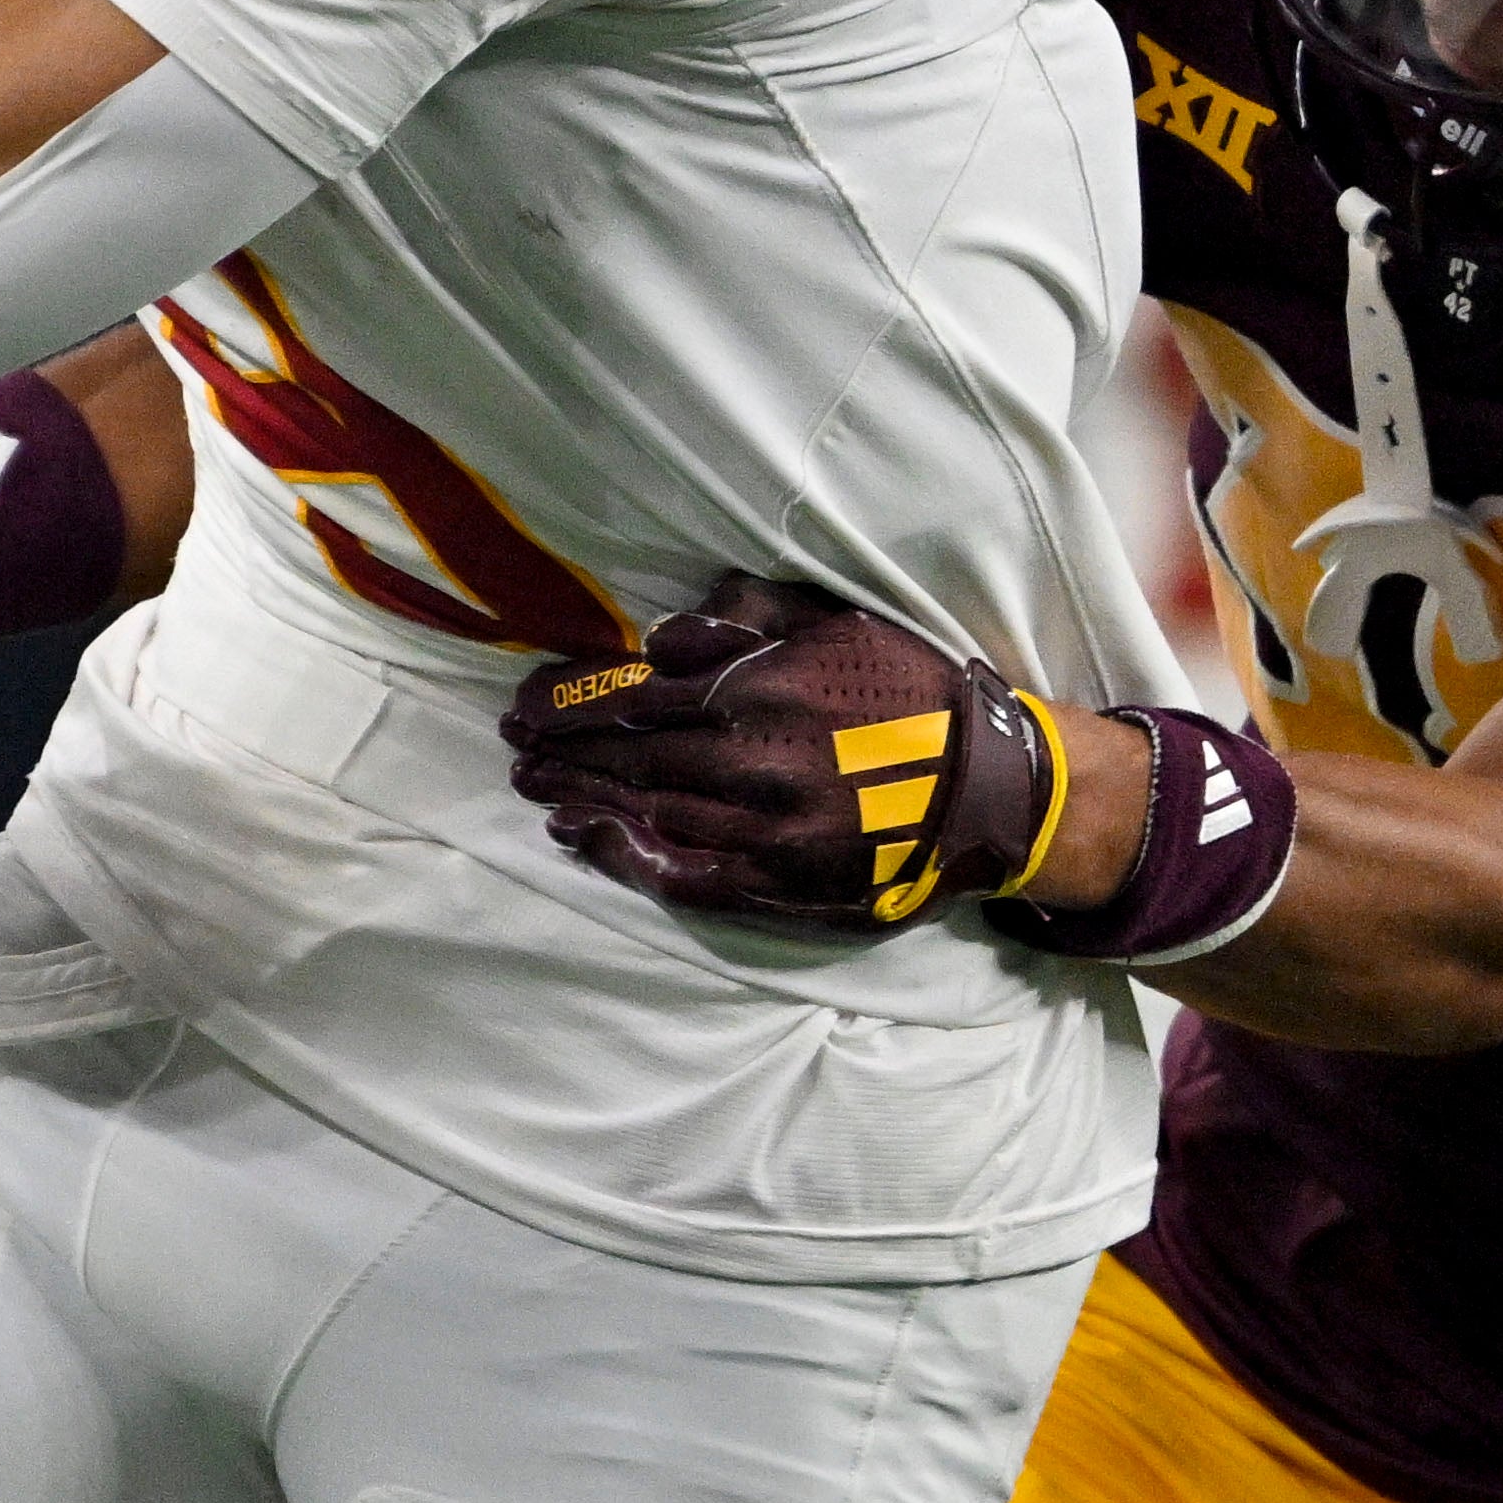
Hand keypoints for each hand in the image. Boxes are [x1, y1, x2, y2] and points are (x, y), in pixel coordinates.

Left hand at [501, 575, 1070, 934]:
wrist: (989, 787)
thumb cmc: (912, 689)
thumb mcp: (835, 622)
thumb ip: (745, 618)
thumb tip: (662, 634)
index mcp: (758, 690)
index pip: (636, 695)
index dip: (571, 702)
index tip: (524, 703)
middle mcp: (749, 761)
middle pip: (629, 756)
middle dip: (562, 749)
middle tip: (513, 743)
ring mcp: (760, 831)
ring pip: (645, 811)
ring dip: (581, 796)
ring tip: (536, 785)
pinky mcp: (778, 883)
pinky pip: (682, 872)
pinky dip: (623, 855)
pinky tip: (584, 837)